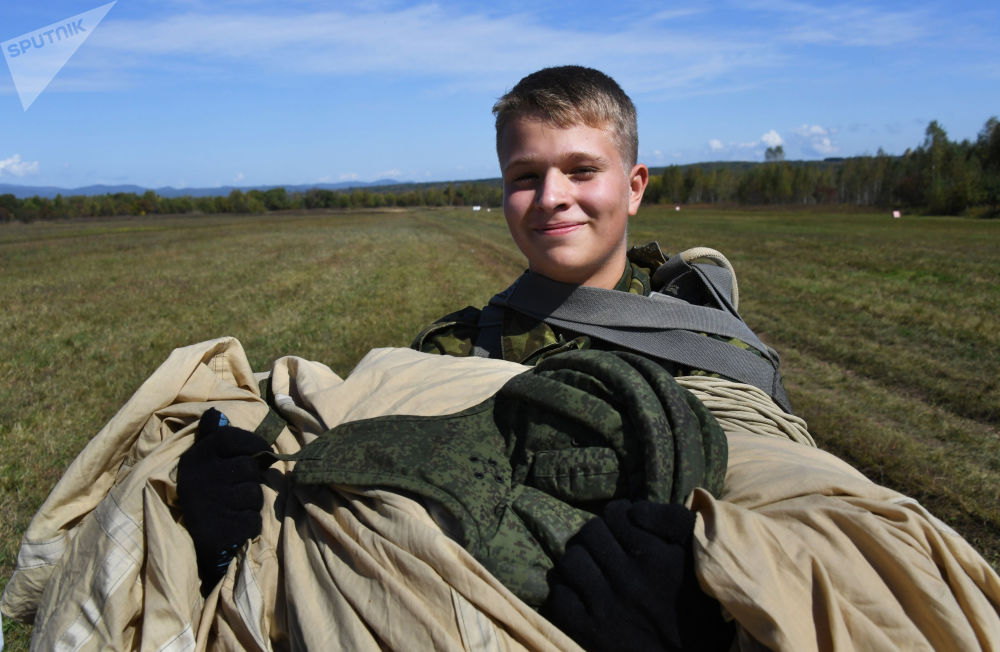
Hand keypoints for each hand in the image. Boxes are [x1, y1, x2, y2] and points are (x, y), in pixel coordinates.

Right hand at [177, 408, 271, 593]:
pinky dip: (249, 524)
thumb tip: (216, 413)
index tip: (263, 452)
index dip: (254, 442)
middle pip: (250, 468)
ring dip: (251, 502)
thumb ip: (211, 436)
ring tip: (233, 507)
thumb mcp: (200, 462)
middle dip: (252, 479)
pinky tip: (233, 524)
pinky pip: (253, 520)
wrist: (186, 540)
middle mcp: (201, 479)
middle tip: (238, 488)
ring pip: (254, 494)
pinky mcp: (220, 530)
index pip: (230, 437)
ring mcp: (210, 505)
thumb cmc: (201, 493)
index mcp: (195, 458)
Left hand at [543, 500, 733, 650]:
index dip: (617, 517)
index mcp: (656, 557)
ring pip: (571, 561)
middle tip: (604, 548)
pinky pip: (560, 597)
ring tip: (590, 569)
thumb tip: (631, 508)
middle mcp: (629, 578)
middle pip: (590, 533)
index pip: (616, 514)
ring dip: (579, 560)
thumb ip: (672, 520)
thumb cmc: (699, 607)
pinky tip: (581, 594)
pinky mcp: (592, 632)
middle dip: (596, 535)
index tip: (622, 529)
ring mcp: (607, 606)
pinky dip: (566, 592)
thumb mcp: (697, 557)